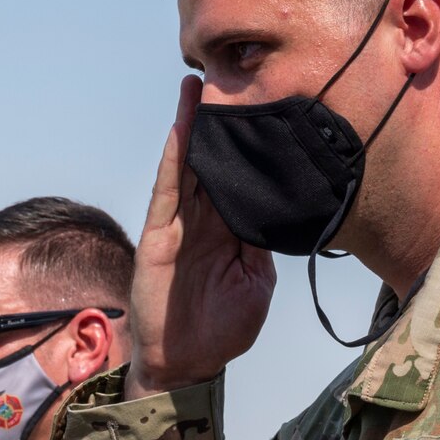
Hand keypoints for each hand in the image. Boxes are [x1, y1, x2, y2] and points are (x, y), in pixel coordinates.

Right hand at [125, 75, 277, 397]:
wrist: (188, 365)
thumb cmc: (221, 329)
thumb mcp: (258, 282)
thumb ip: (265, 244)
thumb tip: (281, 209)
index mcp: (228, 228)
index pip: (238, 176)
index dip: (246, 142)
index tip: (260, 104)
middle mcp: (202, 220)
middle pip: (209, 160)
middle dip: (214, 121)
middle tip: (224, 75)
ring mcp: (178, 226)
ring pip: (186, 166)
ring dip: (189, 126)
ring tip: (194, 86)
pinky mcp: (158, 237)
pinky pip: (167, 191)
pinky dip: (174, 159)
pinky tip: (181, 129)